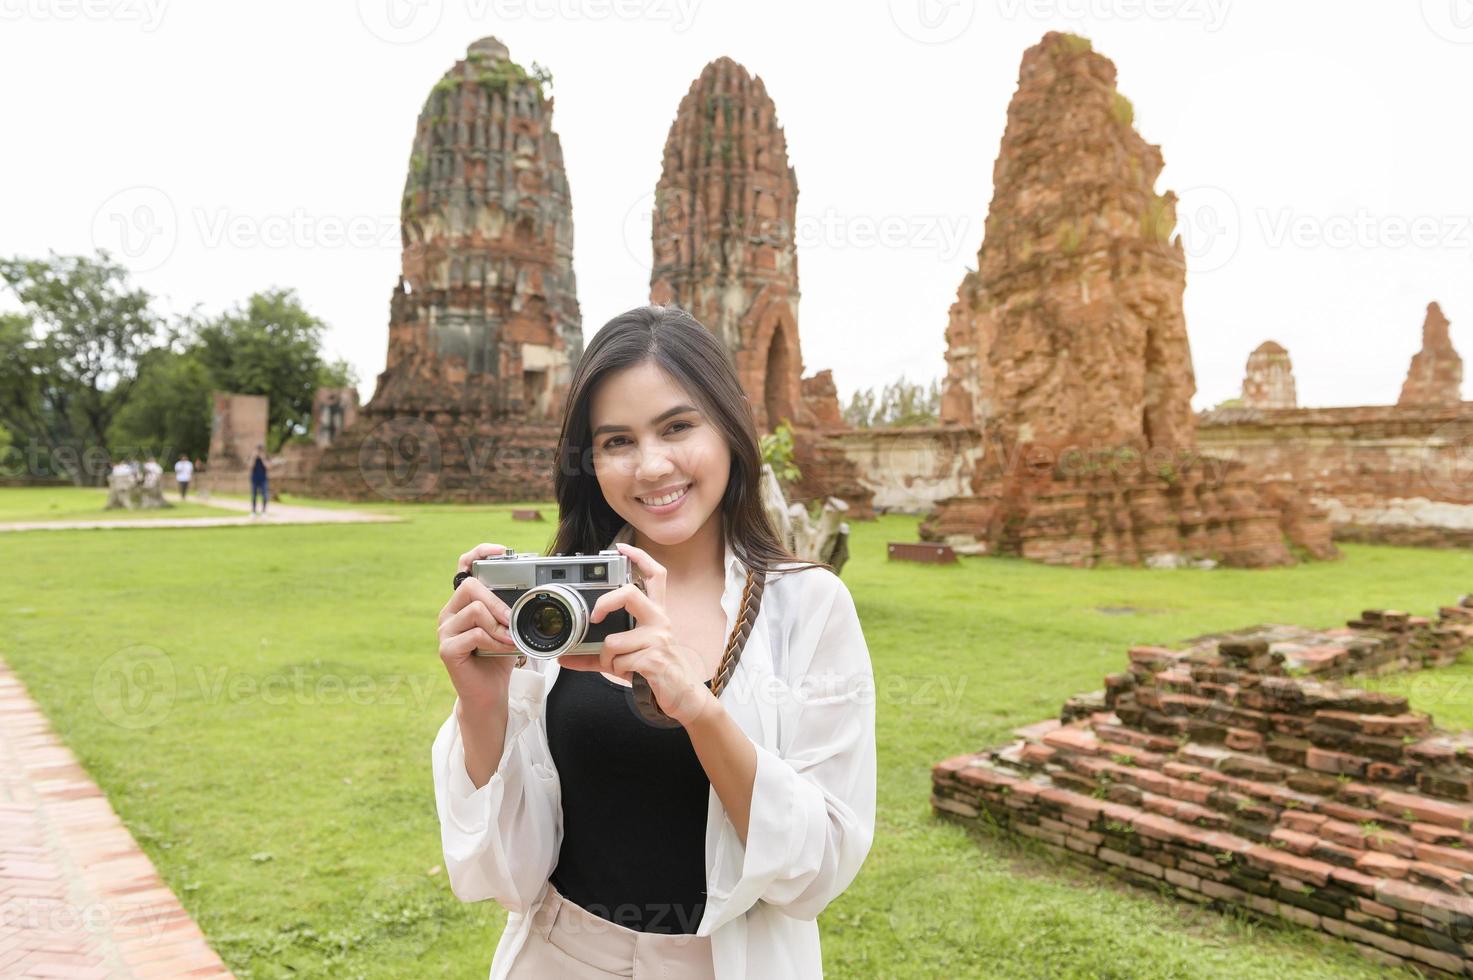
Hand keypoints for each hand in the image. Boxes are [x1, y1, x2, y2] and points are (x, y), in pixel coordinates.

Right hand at [437, 543, 520, 708]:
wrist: (489, 692)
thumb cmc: (498, 657)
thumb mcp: (507, 627)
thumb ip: (510, 608)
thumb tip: (530, 591)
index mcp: (463, 602)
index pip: (463, 567)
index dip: (479, 553)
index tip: (502, 551)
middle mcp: (449, 612)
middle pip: (470, 587)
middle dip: (497, 603)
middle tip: (512, 620)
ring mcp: (445, 630)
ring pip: (475, 610)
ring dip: (499, 625)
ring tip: (509, 639)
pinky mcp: (447, 649)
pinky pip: (475, 634)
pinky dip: (495, 641)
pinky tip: (502, 649)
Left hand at [560, 542, 716, 726]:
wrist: (682, 696)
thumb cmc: (653, 671)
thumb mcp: (624, 658)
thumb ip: (596, 654)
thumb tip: (564, 657)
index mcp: (655, 613)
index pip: (655, 575)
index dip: (639, 558)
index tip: (622, 548)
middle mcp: (659, 620)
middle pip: (630, 594)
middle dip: (606, 603)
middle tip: (594, 616)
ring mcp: (659, 638)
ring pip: (613, 641)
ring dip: (608, 659)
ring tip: (621, 666)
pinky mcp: (655, 658)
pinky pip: (619, 661)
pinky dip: (617, 671)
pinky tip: (632, 674)